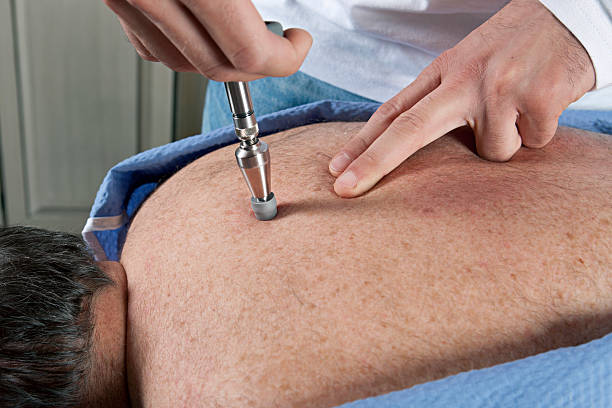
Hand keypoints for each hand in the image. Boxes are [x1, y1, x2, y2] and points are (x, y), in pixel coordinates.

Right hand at [103, 0, 311, 80]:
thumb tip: (281, 28)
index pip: (248, 52)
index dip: (285, 58)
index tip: (298, 44)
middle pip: (216, 66)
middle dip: (257, 66)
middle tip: (279, 46)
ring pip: (181, 63)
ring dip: (220, 60)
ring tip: (243, 33)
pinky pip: (151, 45)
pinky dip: (180, 48)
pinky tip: (201, 30)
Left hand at [329, 0, 594, 196]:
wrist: (568, 15)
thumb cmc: (511, 47)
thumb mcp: (465, 64)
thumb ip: (439, 102)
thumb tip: (410, 146)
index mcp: (443, 71)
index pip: (393, 112)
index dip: (362, 144)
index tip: (336, 170)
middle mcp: (464, 79)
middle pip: (409, 129)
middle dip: (373, 163)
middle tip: (343, 189)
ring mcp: (499, 88)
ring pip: (491, 152)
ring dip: (507, 140)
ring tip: (520, 107)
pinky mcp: (537, 98)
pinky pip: (531, 144)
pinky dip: (538, 133)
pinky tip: (543, 104)